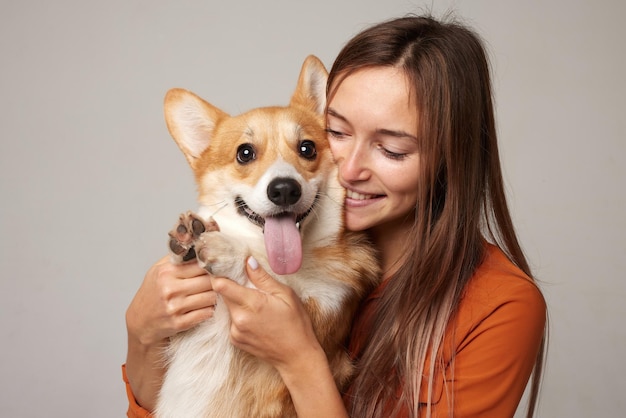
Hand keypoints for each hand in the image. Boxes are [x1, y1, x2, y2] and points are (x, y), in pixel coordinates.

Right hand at [125, 255, 216, 411]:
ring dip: (216, 296)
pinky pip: (206, 314)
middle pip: (209, 281)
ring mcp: (174, 307)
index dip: (214, 265)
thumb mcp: (158, 270)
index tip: (221, 266)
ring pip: (210, 297)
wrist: (140, 322)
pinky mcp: (179, 323)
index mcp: (167, 272)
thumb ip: (177, 258)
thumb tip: (198, 244)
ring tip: (215, 294)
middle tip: (223, 281)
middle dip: (218, 281)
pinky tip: (207, 307)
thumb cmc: (152, 293)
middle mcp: (170, 289)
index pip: (201, 264)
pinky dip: (209, 310)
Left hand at [211, 257, 321, 371]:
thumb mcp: (285, 295)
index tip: (222, 267)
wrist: (296, 356)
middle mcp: (239, 319)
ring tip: (255, 302)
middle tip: (244, 282)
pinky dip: (239, 315)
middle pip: (222, 295)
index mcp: (252, 304)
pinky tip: (255, 317)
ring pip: (228, 307)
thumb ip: (263, 278)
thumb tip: (248, 261)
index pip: (220, 285)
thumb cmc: (296, 323)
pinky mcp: (235, 340)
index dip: (219, 274)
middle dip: (230, 286)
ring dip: (236, 301)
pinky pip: (231, 320)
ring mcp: (235, 331)